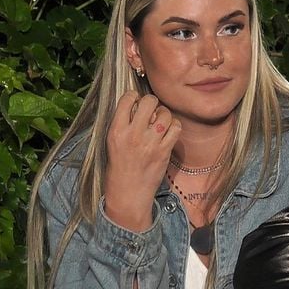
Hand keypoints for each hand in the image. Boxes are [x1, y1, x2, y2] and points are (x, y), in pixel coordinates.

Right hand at [103, 91, 180, 231]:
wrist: (128, 192)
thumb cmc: (119, 166)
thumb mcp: (113, 142)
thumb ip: (124, 123)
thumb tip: (139, 104)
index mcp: (116, 130)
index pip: (127, 98)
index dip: (135, 97)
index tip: (136, 102)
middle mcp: (133, 134)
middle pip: (149, 101)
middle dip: (152, 102)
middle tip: (151, 110)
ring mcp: (150, 143)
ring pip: (165, 113)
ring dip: (165, 115)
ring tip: (160, 122)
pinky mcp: (164, 151)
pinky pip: (176, 127)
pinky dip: (174, 126)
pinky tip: (168, 131)